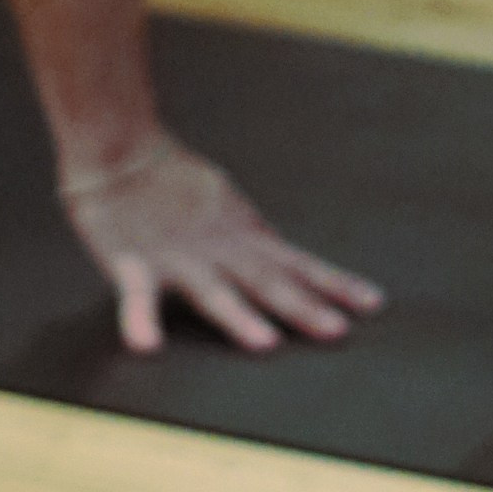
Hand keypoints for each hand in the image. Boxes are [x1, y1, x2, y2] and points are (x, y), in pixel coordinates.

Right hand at [60, 132, 383, 352]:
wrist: (119, 146)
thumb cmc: (171, 187)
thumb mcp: (226, 213)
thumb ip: (255, 244)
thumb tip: (297, 268)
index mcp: (243, 239)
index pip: (297, 264)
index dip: (333, 283)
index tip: (373, 302)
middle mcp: (220, 252)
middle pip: (267, 283)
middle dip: (302, 307)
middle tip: (336, 330)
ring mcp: (178, 259)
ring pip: (212, 292)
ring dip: (238, 317)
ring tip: (262, 342)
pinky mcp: (134, 263)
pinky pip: (135, 296)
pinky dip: (140, 320)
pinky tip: (146, 345)